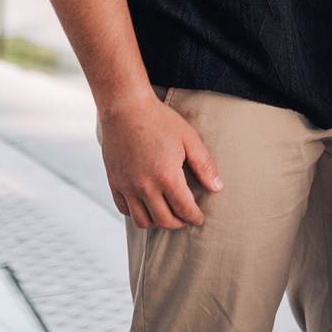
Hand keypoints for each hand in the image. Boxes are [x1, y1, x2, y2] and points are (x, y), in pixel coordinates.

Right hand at [99, 92, 221, 229]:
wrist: (126, 108)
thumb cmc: (160, 120)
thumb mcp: (189, 138)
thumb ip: (204, 165)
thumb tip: (217, 188)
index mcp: (167, 176)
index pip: (184, 209)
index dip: (195, 217)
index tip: (199, 218)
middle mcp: (145, 186)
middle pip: (164, 221)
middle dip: (179, 223)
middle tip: (185, 217)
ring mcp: (127, 186)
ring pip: (142, 221)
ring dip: (157, 222)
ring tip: (167, 214)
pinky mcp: (114, 183)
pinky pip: (124, 210)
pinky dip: (137, 213)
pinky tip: (146, 205)